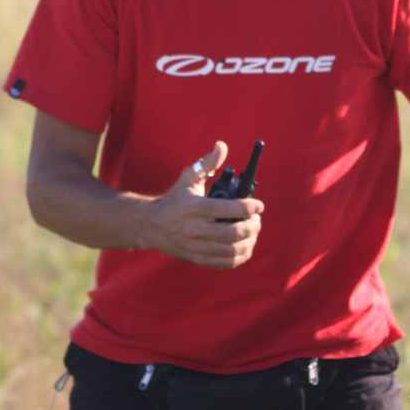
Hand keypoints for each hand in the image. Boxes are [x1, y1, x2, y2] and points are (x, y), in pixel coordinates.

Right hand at [140, 141, 264, 268]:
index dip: (248, 207)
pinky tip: (245, 247)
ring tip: (253, 233)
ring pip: (230, 251)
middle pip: (232, 233)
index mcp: (194, 207)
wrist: (151, 226)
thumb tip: (222, 146)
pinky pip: (224, 263)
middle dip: (252, 227)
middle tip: (257, 220)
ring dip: (249, 242)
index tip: (259, 205)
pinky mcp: (196, 259)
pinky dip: (239, 257)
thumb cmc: (174, 198)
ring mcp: (195, 246)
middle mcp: (194, 228)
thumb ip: (208, 163)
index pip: (226, 208)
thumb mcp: (188, 177)